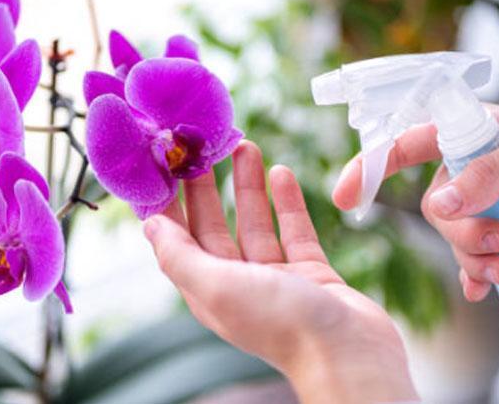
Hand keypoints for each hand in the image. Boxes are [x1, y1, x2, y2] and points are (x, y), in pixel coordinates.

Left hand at [143, 141, 418, 403]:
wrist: (349, 352)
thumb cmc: (280, 324)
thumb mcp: (216, 287)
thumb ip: (179, 256)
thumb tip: (149, 226)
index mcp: (209, 290)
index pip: (179, 240)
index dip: (169, 204)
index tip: (165, 165)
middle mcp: (238, 284)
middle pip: (214, 227)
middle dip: (207, 187)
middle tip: (204, 146)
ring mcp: (277, 279)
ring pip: (255, 224)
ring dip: (247, 187)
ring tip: (245, 145)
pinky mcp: (311, 274)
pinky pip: (294, 231)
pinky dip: (287, 202)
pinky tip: (281, 172)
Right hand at [333, 104, 498, 301]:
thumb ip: (494, 172)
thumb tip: (442, 203)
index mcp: (475, 132)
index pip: (411, 141)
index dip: (372, 165)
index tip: (345, 196)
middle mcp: (473, 166)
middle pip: (435, 205)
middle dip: (461, 232)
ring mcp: (486, 202)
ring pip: (453, 237)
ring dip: (475, 257)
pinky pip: (471, 258)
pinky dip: (476, 275)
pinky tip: (488, 286)